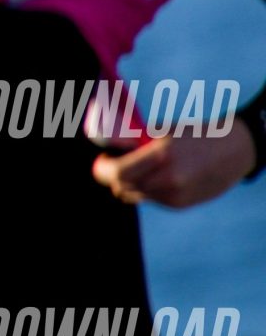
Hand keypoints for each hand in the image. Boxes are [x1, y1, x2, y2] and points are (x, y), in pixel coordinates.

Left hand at [92, 126, 256, 208]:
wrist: (232, 152)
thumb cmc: (193, 135)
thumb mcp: (163, 131)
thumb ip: (136, 141)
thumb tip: (109, 146)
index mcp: (162, 156)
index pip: (118, 173)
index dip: (103, 168)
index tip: (103, 158)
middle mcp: (169, 180)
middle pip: (122, 187)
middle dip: (113, 176)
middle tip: (113, 162)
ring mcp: (175, 195)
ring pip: (134, 194)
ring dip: (130, 183)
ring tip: (139, 167)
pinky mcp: (180, 204)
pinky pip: (150, 198)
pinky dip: (147, 188)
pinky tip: (158, 175)